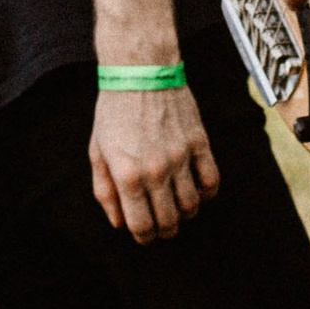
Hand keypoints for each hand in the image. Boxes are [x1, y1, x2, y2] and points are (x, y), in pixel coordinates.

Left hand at [88, 82, 218, 241]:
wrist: (141, 71)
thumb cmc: (115, 111)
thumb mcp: (97, 152)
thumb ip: (105, 191)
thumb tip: (118, 222)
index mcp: (127, 175)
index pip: (141, 225)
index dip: (144, 237)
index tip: (144, 235)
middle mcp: (156, 170)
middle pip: (169, 221)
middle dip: (165, 230)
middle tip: (162, 226)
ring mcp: (181, 157)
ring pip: (192, 206)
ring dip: (185, 214)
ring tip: (178, 208)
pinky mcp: (200, 143)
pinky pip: (212, 180)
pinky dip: (207, 193)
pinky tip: (198, 191)